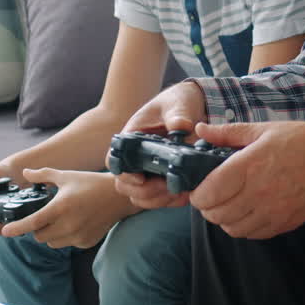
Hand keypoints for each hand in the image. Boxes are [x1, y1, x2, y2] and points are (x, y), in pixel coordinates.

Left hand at [0, 169, 136, 248]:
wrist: (118, 197)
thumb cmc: (91, 183)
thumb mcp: (66, 176)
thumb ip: (43, 175)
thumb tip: (25, 173)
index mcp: (61, 207)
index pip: (33, 222)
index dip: (17, 228)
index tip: (5, 231)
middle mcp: (68, 224)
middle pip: (39, 236)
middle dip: (36, 228)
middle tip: (43, 216)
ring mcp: (77, 235)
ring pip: (52, 242)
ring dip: (49, 234)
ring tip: (59, 219)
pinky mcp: (85, 242)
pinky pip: (67, 244)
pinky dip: (65, 236)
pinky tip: (74, 223)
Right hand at [111, 81, 208, 208]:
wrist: (189, 108)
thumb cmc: (177, 102)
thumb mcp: (178, 104)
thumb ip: (178, 115)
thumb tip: (181, 127)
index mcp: (131, 137)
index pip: (115, 159)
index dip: (123, 173)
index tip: (141, 178)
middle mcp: (135, 157)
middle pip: (124, 185)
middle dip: (144, 191)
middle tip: (166, 186)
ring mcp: (147, 170)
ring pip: (139, 197)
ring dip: (157, 200)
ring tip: (178, 192)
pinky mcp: (161, 179)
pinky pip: (158, 199)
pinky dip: (170, 202)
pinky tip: (185, 194)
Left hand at [188, 120, 304, 239]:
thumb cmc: (303, 141)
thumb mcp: (264, 129)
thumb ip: (228, 133)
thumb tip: (200, 129)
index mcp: (250, 165)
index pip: (210, 192)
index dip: (197, 194)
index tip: (198, 187)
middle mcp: (259, 192)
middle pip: (217, 214)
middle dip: (207, 206)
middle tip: (211, 194)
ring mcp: (273, 211)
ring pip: (232, 228)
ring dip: (224, 218)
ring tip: (228, 202)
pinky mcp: (284, 223)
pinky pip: (253, 234)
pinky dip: (243, 226)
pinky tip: (246, 210)